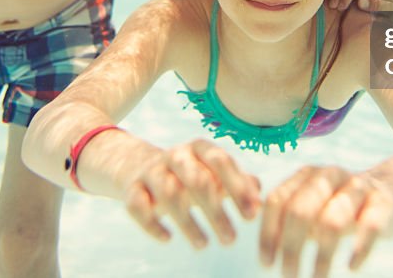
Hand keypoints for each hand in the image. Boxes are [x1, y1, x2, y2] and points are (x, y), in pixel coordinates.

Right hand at [124, 139, 260, 248]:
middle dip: (216, 212)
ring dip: (188, 222)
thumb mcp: (214, 175)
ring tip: (204, 245)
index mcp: (200, 148)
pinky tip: (167, 238)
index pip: (222, 162)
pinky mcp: (131, 188)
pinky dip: (152, 223)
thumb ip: (240, 184)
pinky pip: (137, 205)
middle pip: (198, 180)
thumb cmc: (189, 174)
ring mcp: (152, 170)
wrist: (139, 166)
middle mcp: (176, 155)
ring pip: (170, 194)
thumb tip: (261, 201)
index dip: (238, 188)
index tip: (252, 216)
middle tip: (230, 240)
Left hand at [260, 166, 392, 277]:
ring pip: (332, 221)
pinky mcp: (384, 203)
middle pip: (300, 210)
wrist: (391, 190)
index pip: (278, 201)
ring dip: (321, 257)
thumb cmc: (340, 205)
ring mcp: (358, 187)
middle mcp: (331, 175)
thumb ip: (288, 216)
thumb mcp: (313, 205)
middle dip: (290, 247)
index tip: (266, 263)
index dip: (268, 234)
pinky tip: (352, 267)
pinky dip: (359, 249)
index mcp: (307, 174)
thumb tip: (264, 250)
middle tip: (287, 276)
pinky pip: (370, 226)